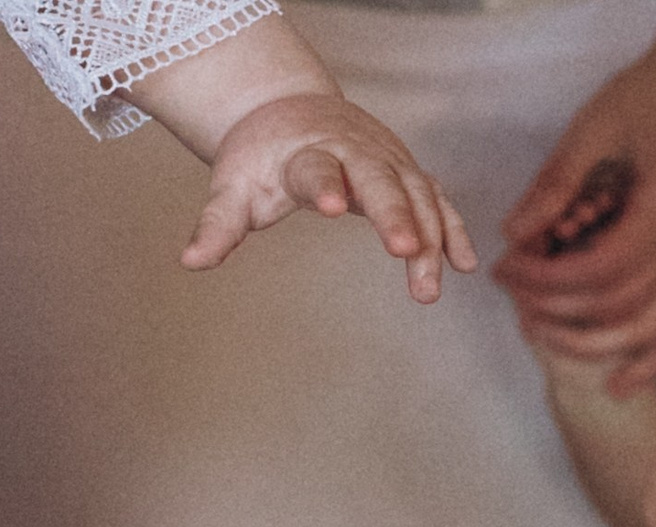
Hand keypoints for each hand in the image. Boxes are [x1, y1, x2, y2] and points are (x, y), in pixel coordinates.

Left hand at [186, 93, 478, 302]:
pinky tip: (464, 266)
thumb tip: (190, 261)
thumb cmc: (258, 156)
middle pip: (379, 180)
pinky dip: (451, 229)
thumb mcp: (231, 186)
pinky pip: (435, 199)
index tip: (334, 208)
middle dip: (395, 215)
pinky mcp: (405, 170)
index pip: (316, 169)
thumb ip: (217, 225)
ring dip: (429, 238)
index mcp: (305, 153)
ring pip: (416, 194)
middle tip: (406, 254)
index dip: (325, 185)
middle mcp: (352, 150)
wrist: (286, 108)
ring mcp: (385, 158)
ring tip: (428, 290)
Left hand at [492, 0, 655, 390]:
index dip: (544, 282)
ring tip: (539, 328)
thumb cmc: (649, 96)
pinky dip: (648, 363)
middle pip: (616, 307)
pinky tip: (615, 387)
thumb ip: (554, 186)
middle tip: (511, 290)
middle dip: (553, 309)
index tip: (505, 268)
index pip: (598, 272)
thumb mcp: (593, 129)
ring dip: (588, 341)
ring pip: (646, 330)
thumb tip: (513, 236)